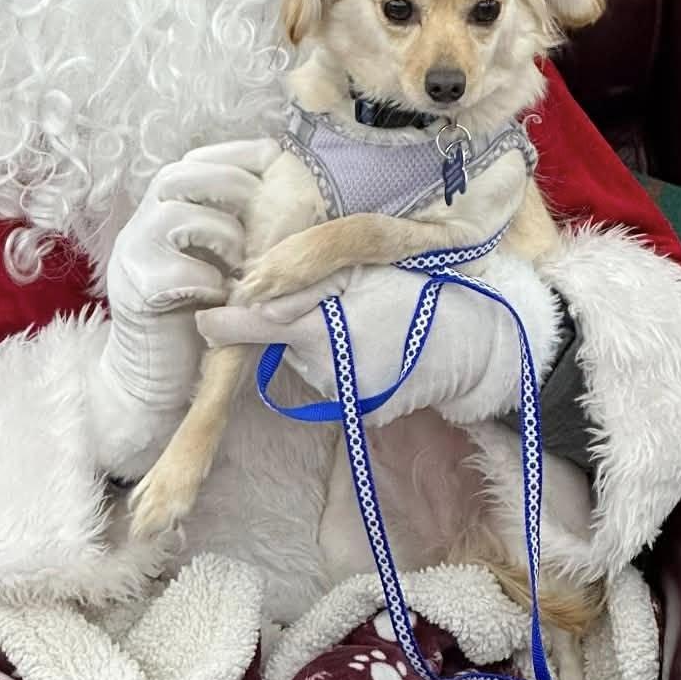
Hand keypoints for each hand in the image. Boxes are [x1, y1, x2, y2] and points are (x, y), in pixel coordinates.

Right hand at [89, 139, 279, 473]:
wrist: (156, 379)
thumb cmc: (204, 320)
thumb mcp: (231, 266)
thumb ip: (250, 233)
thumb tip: (301, 200)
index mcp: (165, 209)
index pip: (196, 160)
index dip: (237, 158)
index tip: (276, 166)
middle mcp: (142, 222)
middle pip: (182, 175)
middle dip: (232, 190)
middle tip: (264, 220)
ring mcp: (134, 252)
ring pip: (180, 216)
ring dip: (225, 238)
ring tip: (242, 268)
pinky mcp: (136, 288)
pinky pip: (181, 269)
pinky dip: (211, 282)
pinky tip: (220, 299)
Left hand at [196, 253, 561, 426]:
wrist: (476, 342)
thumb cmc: (420, 291)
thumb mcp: (363, 271)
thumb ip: (306, 283)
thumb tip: (253, 297)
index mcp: (321, 330)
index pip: (255, 327)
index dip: (225, 323)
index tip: (204, 319)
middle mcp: (325, 371)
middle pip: (280, 341)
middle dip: (287, 320)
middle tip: (329, 298)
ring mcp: (343, 395)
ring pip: (305, 360)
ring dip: (315, 341)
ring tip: (358, 319)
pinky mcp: (360, 408)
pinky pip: (331, 379)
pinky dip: (338, 360)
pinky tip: (369, 343)